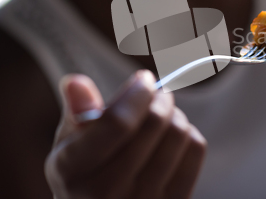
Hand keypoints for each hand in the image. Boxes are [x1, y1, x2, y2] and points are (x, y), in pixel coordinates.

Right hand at [45, 70, 206, 198]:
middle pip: (154, 123)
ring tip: (163, 114)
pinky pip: (195, 150)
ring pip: (178, 133)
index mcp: (74, 169)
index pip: (118, 123)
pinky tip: (172, 136)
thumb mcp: (70, 144)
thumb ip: (77, 112)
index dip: (137, 93)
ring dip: (175, 114)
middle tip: (157, 93)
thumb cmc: (86, 171)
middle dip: (160, 97)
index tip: (143, 79)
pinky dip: (188, 133)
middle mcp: (107, 191)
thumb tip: (76, 82)